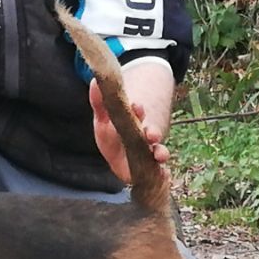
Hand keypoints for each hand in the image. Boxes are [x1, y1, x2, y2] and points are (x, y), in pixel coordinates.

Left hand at [89, 60, 174, 182]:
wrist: (118, 158)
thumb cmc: (110, 136)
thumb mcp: (103, 120)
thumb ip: (99, 103)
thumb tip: (94, 81)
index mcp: (134, 123)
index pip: (138, 114)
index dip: (138, 111)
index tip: (136, 107)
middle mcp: (145, 139)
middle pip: (152, 134)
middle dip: (153, 133)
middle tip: (151, 134)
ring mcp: (150, 155)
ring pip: (159, 153)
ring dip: (162, 153)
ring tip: (160, 156)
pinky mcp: (152, 172)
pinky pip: (160, 173)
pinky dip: (163, 175)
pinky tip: (164, 177)